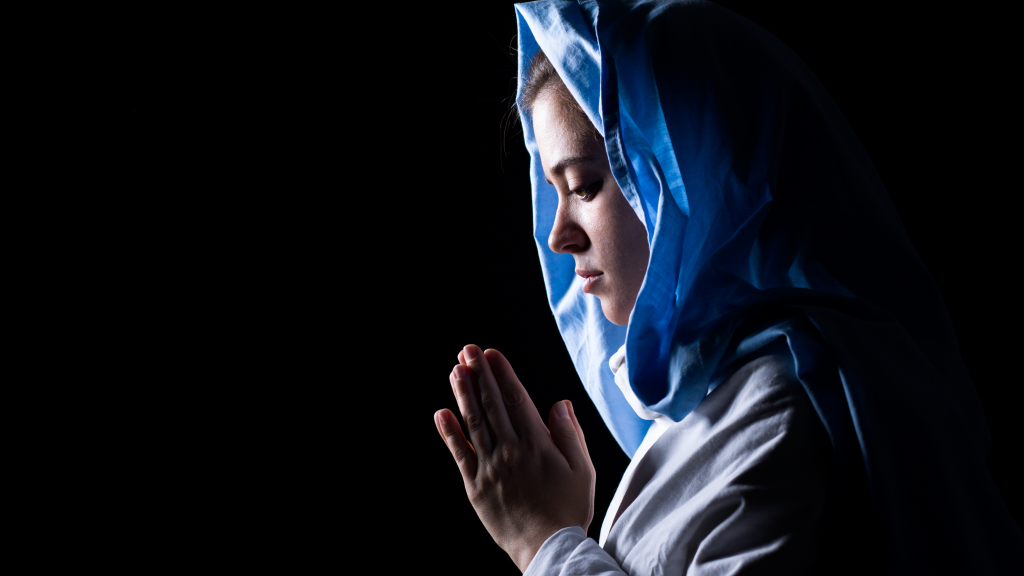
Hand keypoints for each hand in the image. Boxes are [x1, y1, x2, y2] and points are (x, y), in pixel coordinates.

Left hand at [435, 345, 595, 572]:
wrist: (547, 547)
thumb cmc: (568, 508)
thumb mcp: (583, 469)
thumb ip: (571, 434)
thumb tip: (559, 403)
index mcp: (538, 445)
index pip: (517, 400)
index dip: (503, 374)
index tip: (492, 354)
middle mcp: (511, 451)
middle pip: (492, 405)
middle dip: (479, 374)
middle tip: (468, 350)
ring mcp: (490, 468)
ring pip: (474, 423)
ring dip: (463, 394)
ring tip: (455, 370)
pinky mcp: (475, 485)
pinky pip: (460, 454)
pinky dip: (449, 432)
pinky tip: (442, 413)